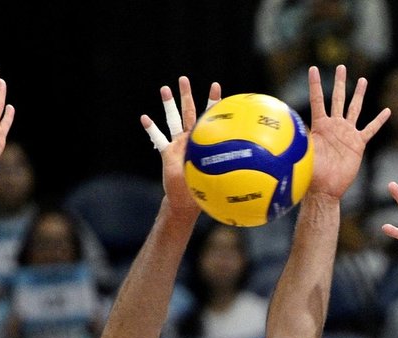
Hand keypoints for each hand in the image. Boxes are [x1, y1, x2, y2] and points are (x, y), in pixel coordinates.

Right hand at [140, 76, 221, 219]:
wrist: (185, 199)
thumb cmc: (204, 188)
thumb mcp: (219, 177)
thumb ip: (230, 168)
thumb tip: (252, 163)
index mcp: (203, 140)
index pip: (209, 117)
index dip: (212, 102)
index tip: (215, 85)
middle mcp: (190, 138)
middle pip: (188, 111)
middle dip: (186, 95)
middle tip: (183, 78)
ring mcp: (177, 144)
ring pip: (173, 120)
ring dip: (168, 105)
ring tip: (164, 89)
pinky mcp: (167, 153)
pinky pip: (159, 139)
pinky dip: (152, 129)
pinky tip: (145, 117)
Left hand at [305, 63, 389, 200]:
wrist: (326, 188)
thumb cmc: (312, 174)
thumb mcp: (305, 154)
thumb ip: (302, 141)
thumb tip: (290, 131)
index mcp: (321, 126)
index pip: (318, 100)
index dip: (315, 84)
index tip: (313, 68)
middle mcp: (334, 126)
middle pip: (338, 99)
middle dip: (339, 82)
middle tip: (341, 67)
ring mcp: (347, 133)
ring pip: (355, 109)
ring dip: (358, 94)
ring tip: (363, 80)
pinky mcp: (358, 144)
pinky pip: (370, 129)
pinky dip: (378, 121)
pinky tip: (386, 111)